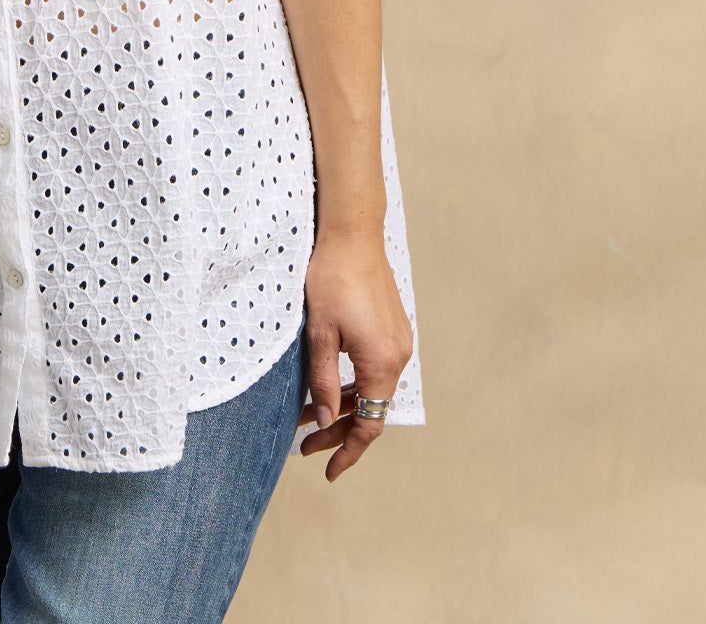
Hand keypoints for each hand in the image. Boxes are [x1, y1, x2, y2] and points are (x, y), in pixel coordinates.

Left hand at [296, 226, 412, 482]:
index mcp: (381, 363)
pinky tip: (330, 386)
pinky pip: (375, 369)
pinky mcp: (393, 328)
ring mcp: (399, 341)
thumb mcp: (319, 333)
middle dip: (339, 431)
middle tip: (306, 445)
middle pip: (371, 410)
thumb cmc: (332, 278)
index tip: (328, 470)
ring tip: (309, 417)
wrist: (353, 234)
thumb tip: (322, 420)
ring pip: (372, 389)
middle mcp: (398, 357)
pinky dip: (354, 384)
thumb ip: (321, 381)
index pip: (369, 424)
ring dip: (344, 406)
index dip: (348, 451)